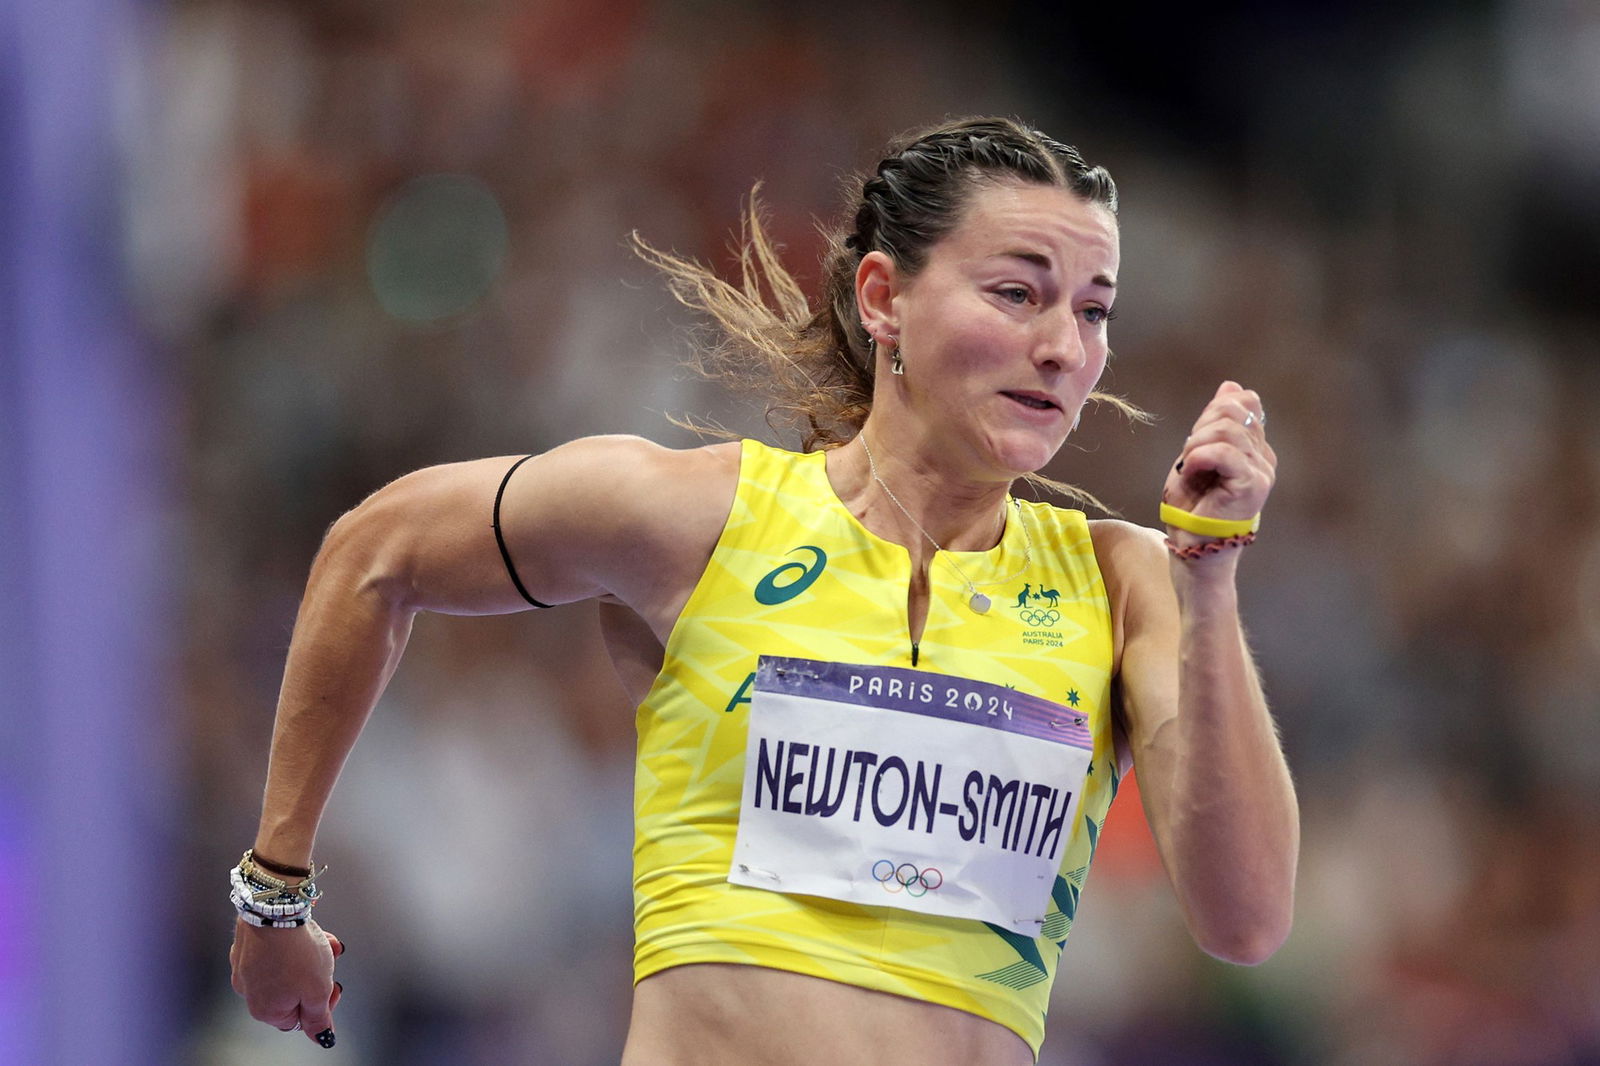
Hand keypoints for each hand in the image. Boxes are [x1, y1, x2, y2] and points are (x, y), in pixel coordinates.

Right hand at [230, 917, 344, 1046]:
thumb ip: (319, 1019)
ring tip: (324, 942)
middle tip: (329, 963)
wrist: (275, 908)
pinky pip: (276, 949)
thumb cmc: (294, 951)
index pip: (298, 1020)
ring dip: (311, 956)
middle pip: (293, 992)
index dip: (320, 1005)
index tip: (332, 988)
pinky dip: (295, 943)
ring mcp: (245, 966)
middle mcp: (250, 992)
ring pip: (287, 968)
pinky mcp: (247, 944)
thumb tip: (322, 1038)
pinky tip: (309, 932)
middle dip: (316, 976)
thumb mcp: (318, 991)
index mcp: (265, 1010)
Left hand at [1162, 381, 1275, 539]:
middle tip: (1189, 456)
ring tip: (1189, 468)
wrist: (1192, 544)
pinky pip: (1225, 453)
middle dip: (1201, 427)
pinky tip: (1190, 472)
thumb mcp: (1198, 452)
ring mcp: (1262, 471)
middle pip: (1234, 411)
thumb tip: (1232, 385)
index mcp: (1255, 447)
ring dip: (1196, 445)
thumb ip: (1215, 421)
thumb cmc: (1193, 505)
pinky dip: (1198, 457)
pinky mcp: (1252, 485)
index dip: (1212, 411)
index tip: (1194, 440)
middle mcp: (1264, 457)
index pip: (1242, 403)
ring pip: (1227, 430)